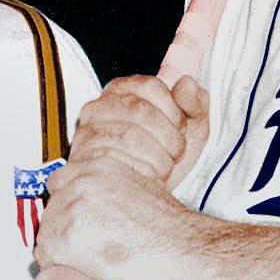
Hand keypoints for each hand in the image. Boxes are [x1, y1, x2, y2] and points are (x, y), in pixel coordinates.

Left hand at [33, 76, 211, 279]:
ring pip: (46, 240)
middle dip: (64, 237)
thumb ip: (112, 194)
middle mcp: (79, 184)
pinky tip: (88, 278)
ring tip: (94, 267)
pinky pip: (47, 264)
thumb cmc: (174, 231)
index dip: (65, 210)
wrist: (189, 252)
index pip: (57, 184)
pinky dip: (61, 277)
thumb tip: (96, 212)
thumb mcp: (141, 190)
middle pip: (50, 215)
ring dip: (63, 258)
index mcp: (97, 168)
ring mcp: (70, 211)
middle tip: (89, 254)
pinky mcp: (66, 241)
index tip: (73, 226)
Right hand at [67, 75, 209, 188]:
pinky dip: (143, 170)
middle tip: (175, 152)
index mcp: (123, 90)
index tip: (180, 127)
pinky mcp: (85, 158)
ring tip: (163, 167)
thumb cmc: (162, 154)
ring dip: (158, 156)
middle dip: (169, 136)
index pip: (151, 86)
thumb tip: (187, 83)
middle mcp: (100, 106)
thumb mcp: (189, 128)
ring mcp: (90, 132)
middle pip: (142, 110)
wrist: (141, 196)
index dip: (174, 109)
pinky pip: (117, 159)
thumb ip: (194, 104)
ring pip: (130, 135)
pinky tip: (148, 176)